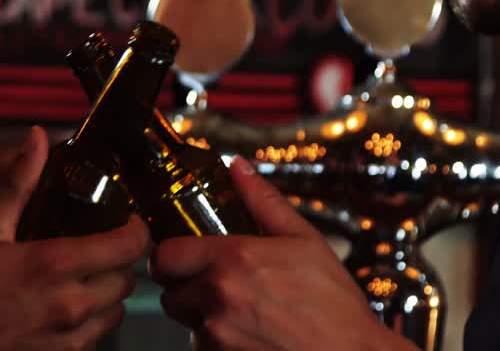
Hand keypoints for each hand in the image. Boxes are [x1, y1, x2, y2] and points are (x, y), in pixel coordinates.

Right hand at [0, 127, 150, 350]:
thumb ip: (18, 184)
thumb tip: (37, 139)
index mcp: (54, 265)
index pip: (128, 246)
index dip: (136, 230)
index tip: (128, 221)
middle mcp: (71, 304)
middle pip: (127, 278)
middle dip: (119, 260)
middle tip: (101, 247)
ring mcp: (71, 337)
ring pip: (117, 310)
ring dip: (107, 292)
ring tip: (83, 278)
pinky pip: (98, 336)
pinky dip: (92, 320)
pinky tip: (65, 307)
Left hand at [148, 159, 415, 350]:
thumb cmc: (335, 306)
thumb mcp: (304, 241)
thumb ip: (263, 201)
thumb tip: (237, 166)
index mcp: (234, 259)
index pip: (165, 255)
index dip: (169, 257)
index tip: (182, 258)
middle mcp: (219, 296)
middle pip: (169, 292)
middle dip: (186, 288)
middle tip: (213, 286)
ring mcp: (218, 334)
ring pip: (187, 322)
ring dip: (203, 317)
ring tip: (240, 313)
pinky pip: (202, 348)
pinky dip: (217, 344)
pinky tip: (248, 335)